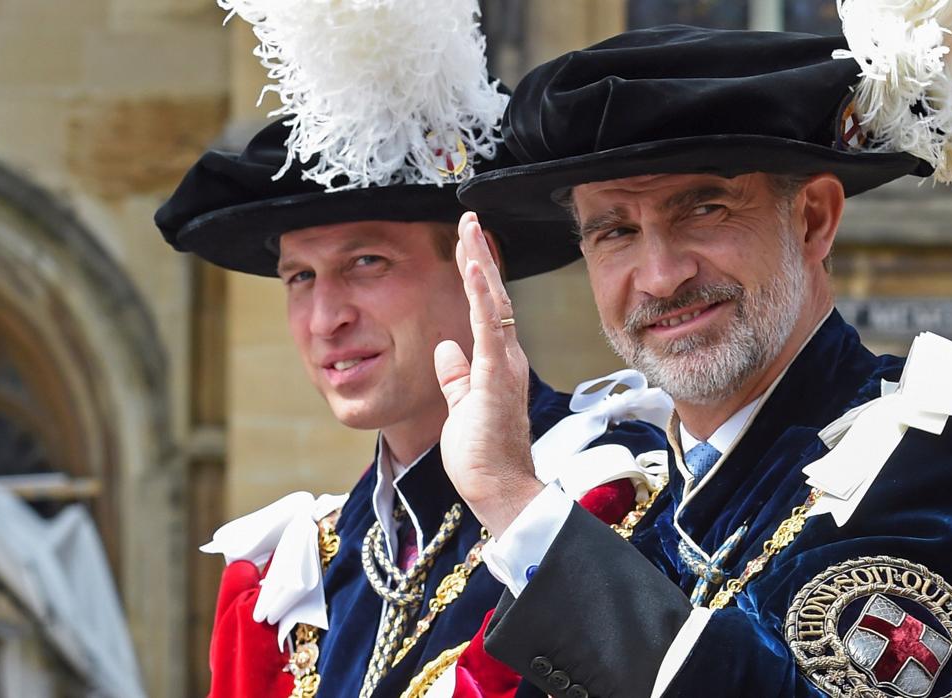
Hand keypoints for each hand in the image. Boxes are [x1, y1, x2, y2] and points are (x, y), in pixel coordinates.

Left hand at [434, 212, 543, 537]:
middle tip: (469, 219)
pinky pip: (488, 327)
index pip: (486, 308)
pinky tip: (472, 267)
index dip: (477, 274)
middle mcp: (507, 357)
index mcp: (498, 363)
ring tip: (470, 229)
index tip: (466, 243)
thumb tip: (444, 348)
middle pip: (492, 295)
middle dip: (479, 255)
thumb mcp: (463, 407)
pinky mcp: (495, 377)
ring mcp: (504, 365)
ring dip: (480, 263)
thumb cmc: (483, 456)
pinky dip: (480, 294)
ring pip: (493, 302)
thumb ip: (456, 377)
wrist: (501, 490)